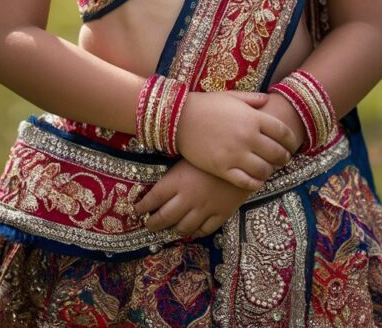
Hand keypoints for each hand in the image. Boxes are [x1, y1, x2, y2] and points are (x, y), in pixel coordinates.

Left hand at [134, 159, 251, 238]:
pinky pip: (204, 230)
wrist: (245, 154)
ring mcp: (205, 208)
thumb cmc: (213, 149)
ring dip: (173, 231)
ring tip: (167, 230)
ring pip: (183, 228)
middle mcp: (187, 198)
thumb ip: (175, 171)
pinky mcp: (221, 214)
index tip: (136, 210)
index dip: (142, 207)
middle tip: (148, 224)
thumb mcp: (190, 155)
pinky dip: (195, 233)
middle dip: (153, 223)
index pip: (152, 199)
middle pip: (164, 218)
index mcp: (177, 181)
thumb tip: (158, 179)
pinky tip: (191, 230)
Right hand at [175, 91, 294, 189]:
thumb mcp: (231, 97)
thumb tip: (268, 99)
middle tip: (283, 159)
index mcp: (252, 118)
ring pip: (264, 170)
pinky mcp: (223, 169)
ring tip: (269, 169)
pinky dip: (255, 183)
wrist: (179, 119)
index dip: (291, 140)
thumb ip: (252, 100)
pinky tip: (256, 179)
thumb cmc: (206, 105)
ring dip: (270, 171)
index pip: (282, 132)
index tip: (292, 144)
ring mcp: (235, 154)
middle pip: (277, 153)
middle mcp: (248, 137)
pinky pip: (247, 182)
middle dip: (284, 157)